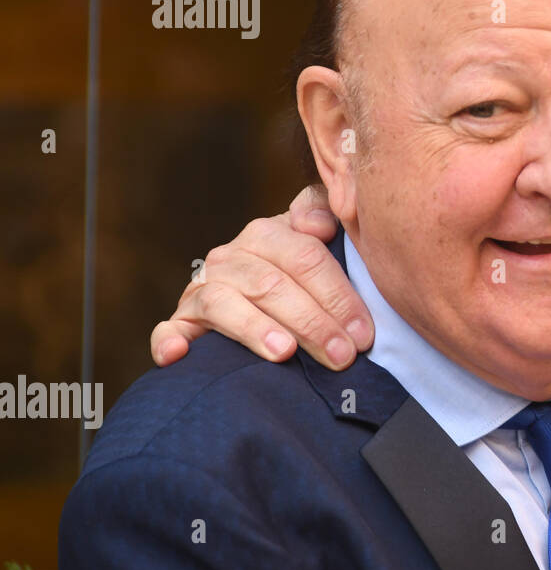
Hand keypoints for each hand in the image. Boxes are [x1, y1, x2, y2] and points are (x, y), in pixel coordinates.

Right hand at [149, 185, 373, 370]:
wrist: (258, 293)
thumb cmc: (299, 273)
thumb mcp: (317, 239)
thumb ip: (323, 213)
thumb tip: (317, 224)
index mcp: (266, 234)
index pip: (306, 259)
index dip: (338, 296)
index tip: (363, 333)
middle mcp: (230, 257)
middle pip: (271, 285)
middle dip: (312, 323)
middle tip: (342, 356)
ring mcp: (201, 289)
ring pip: (225, 304)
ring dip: (255, 329)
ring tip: (285, 354)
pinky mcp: (181, 322)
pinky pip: (168, 330)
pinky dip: (169, 341)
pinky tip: (179, 355)